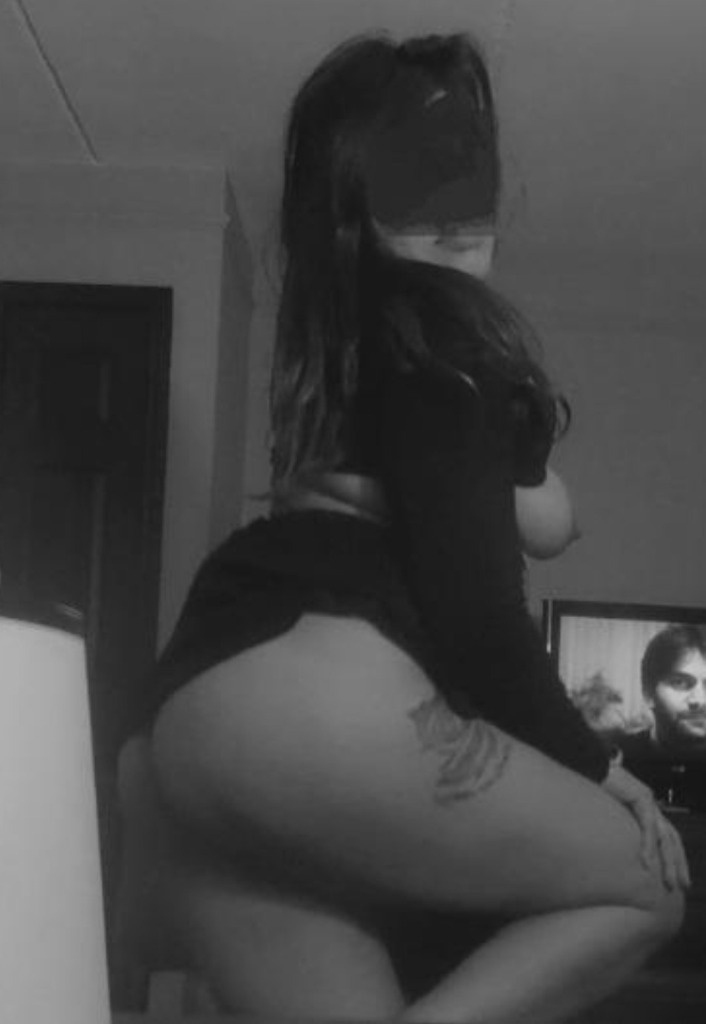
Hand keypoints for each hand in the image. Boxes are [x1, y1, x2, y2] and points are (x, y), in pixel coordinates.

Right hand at [602, 763, 690, 890]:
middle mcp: (651, 805)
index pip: (666, 836)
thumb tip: (613, 850)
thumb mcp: (608, 814)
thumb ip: (616, 828)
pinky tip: (646, 862)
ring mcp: (648, 800)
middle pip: (672, 838)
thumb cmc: (591, 788)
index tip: (676, 878)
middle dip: (678, 864)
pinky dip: (648, 845)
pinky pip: (648, 826)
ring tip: (669, 881)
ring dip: (668, 861)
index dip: (673, 857)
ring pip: (665, 836)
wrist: (586, 764)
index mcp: (645, 808)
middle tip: (682, 886)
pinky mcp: (641, 796)